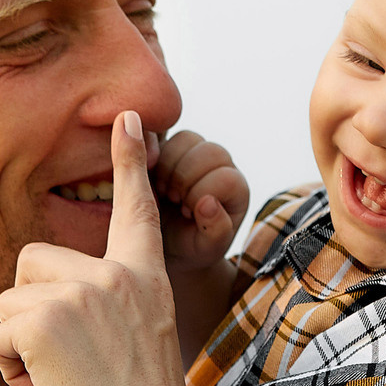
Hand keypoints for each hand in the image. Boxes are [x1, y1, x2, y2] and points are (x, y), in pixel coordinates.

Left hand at [0, 112, 207, 385]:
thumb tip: (49, 307)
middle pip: (32, 263)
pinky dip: (13, 372)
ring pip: (10, 301)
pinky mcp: (43, 318)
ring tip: (66, 380)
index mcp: (145, 279)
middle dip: (32, 312)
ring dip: (22, 346)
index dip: (127, 160)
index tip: (127, 117)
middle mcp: (115, 275)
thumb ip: (106, 312)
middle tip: (72, 363)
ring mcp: (80, 292)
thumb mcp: (136, 347)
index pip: (135, 209)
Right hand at [154, 128, 249, 271]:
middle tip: (172, 200)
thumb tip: (209, 203)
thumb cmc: (191, 248)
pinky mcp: (171, 148)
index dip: (202, 193)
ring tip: (162, 192)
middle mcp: (220, 165)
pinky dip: (152, 157)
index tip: (186, 213)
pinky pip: (163, 136)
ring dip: (168, 166)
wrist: (166, 245)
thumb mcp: (207, 249)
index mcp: (235, 189)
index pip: (226, 177)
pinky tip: (150, 182)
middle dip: (185, 177)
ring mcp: (195, 153)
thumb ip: (216, 230)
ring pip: (187, 139)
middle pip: (209, 151)